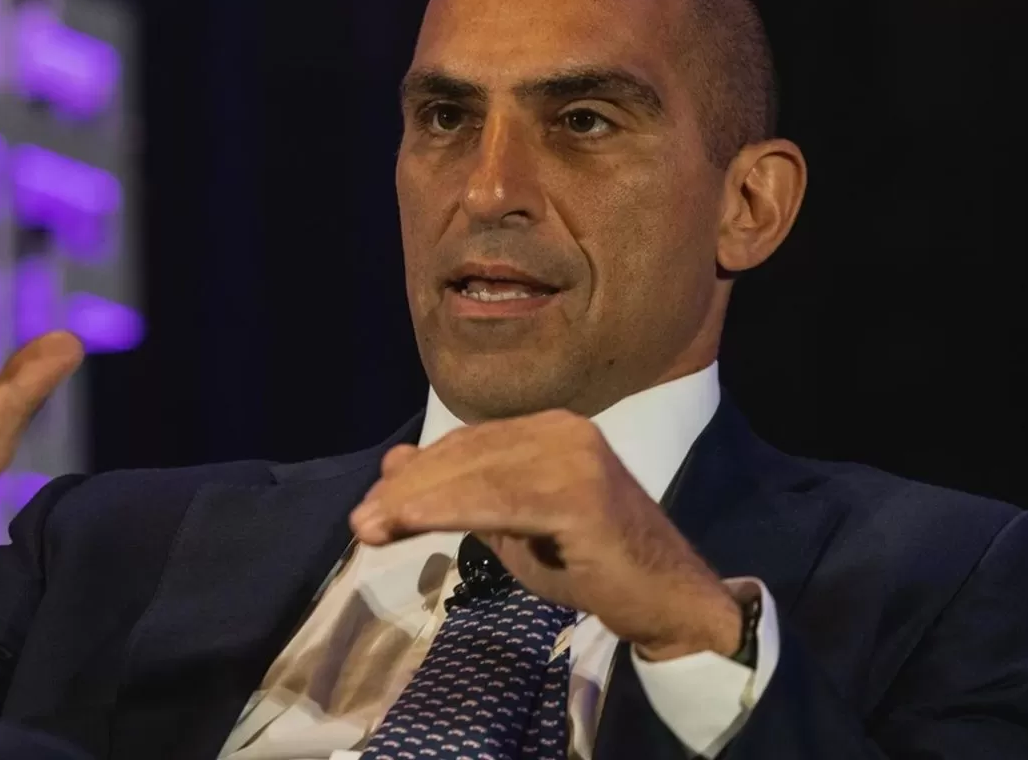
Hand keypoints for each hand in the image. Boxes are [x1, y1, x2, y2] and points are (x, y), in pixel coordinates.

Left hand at [348, 409, 741, 660]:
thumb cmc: (590, 564)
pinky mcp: (580, 495)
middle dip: (407, 488)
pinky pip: (499, 500)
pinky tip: (410, 524)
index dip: (416, 472)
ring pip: (476, 475)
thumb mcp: (513, 525)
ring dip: (416, 502)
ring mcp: (575, 458)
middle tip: (361, 521)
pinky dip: (447, 511)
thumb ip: (462, 494)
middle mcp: (563, 431)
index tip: (372, 504)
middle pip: (466, 454)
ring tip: (371, 528)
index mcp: (550, 429)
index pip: (467, 444)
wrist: (665, 598)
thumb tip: (395, 465)